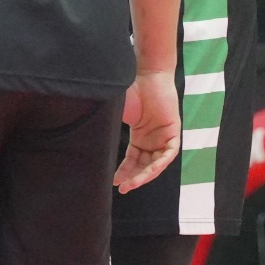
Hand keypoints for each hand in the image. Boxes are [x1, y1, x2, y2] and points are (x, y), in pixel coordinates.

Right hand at [114, 70, 179, 191]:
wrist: (145, 75)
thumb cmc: (130, 91)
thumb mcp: (117, 115)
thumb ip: (110, 130)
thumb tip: (91, 143)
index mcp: (139, 136)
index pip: (132, 160)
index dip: (124, 172)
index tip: (114, 182)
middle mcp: (152, 139)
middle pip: (144, 165)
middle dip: (134, 178)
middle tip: (123, 188)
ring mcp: (163, 136)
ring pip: (156, 163)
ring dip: (145, 175)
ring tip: (133, 183)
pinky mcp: (174, 132)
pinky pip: (169, 153)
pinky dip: (160, 163)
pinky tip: (149, 171)